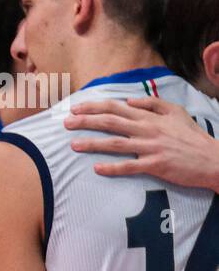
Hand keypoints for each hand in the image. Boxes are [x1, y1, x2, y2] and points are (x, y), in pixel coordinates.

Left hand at [66, 97, 218, 190]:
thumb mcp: (176, 112)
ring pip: (115, 144)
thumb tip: (129, 101)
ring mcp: (150, 148)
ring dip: (92, 144)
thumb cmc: (192, 136)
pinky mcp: (155, 165)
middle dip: (86, 121)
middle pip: (110, 123)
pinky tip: (97, 168)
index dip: (94, 107)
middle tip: (65, 123)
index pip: (116, 108)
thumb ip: (152, 104)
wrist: (212, 158)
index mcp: (149, 117)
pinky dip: (113, 167)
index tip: (75, 108)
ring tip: (73, 145)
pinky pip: (130, 166)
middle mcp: (147, 130)